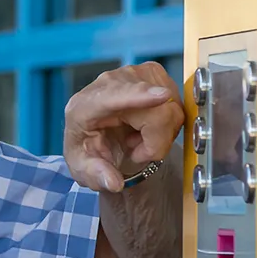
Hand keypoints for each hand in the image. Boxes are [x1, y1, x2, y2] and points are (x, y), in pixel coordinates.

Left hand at [62, 62, 184, 193]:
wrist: (93, 133)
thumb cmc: (87, 149)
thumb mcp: (83, 169)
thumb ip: (96, 175)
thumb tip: (114, 182)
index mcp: (84, 106)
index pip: (111, 95)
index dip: (137, 95)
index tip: (162, 96)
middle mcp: (107, 85)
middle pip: (153, 107)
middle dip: (156, 139)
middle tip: (137, 154)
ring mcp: (131, 75)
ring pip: (169, 105)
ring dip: (161, 131)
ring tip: (138, 140)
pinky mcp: (150, 75)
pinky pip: (174, 99)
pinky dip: (167, 120)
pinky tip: (147, 126)